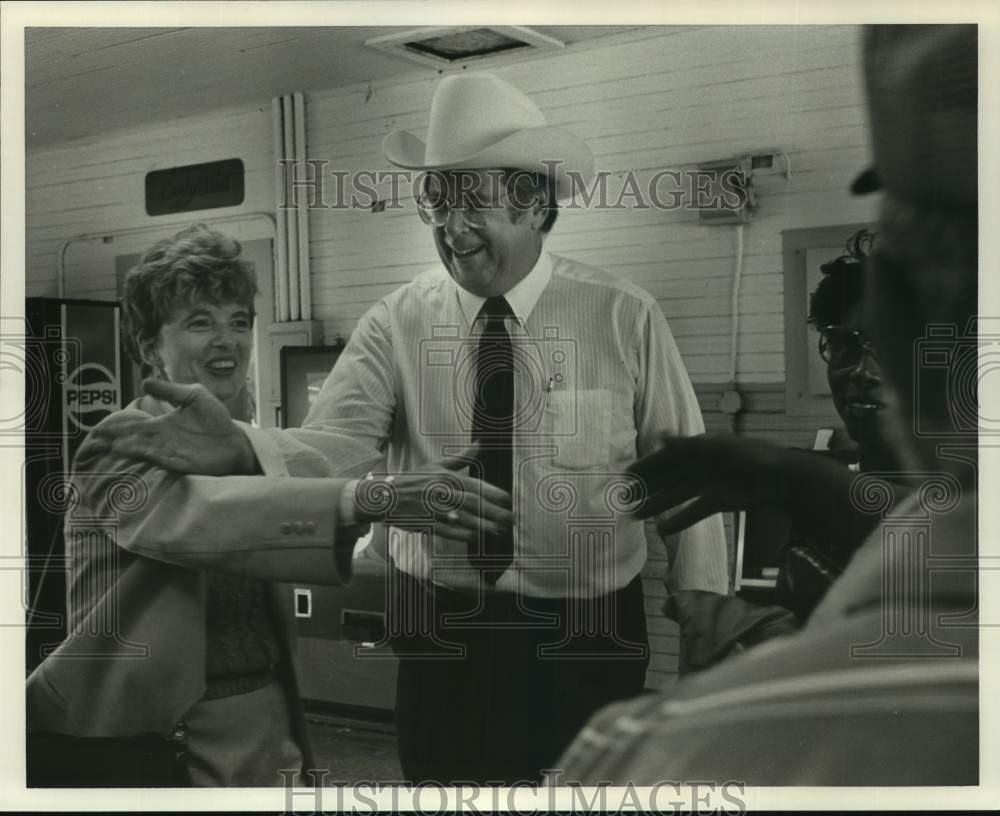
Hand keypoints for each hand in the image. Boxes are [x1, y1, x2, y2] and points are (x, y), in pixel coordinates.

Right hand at [81, 379, 256, 475]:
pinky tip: (135, 451)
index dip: (117, 427)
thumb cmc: (216, 419)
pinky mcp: (180, 462)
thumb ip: (171, 390)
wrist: (235, 441)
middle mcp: (162, 439)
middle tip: (95, 440)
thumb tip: (144, 382)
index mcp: (163, 424)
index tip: (98, 427)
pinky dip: (146, 455)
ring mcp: (169, 451)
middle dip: (115, 440)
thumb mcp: (194, 396)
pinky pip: (159, 458)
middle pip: (133, 439)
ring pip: (142, 449)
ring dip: (128, 448)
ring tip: (112, 446)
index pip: (134, 426)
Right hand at [353, 446, 513, 544]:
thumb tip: (479, 444)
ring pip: (464, 518)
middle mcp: (443, 493)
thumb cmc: (415, 480)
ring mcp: (435, 510)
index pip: (476, 486)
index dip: (494, 494)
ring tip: (498, 530)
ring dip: (483, 525)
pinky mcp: (427, 524)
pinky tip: (475, 537)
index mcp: (447, 478)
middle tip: (510, 518)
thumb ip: (461, 458)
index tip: (509, 501)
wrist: (387, 497)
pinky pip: (448, 531)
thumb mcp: (436, 465)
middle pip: (474, 504)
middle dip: (494, 512)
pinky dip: (462, 534)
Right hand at [627, 433, 789, 534]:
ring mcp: (712, 483)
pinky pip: (696, 510)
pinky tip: (663, 530)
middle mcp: (703, 465)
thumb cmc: (754, 458)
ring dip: (657, 505)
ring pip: (678, 495)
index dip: (647, 466)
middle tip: (623, 499)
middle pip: (669, 477)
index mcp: (701, 448)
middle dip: (647, 487)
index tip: (626, 476)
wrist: (787, 480)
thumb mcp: (719, 449)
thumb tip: (661, 436)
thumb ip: (689, 446)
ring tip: (635, 516)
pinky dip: (681, 520)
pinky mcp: (722, 501)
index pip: (667, 457)